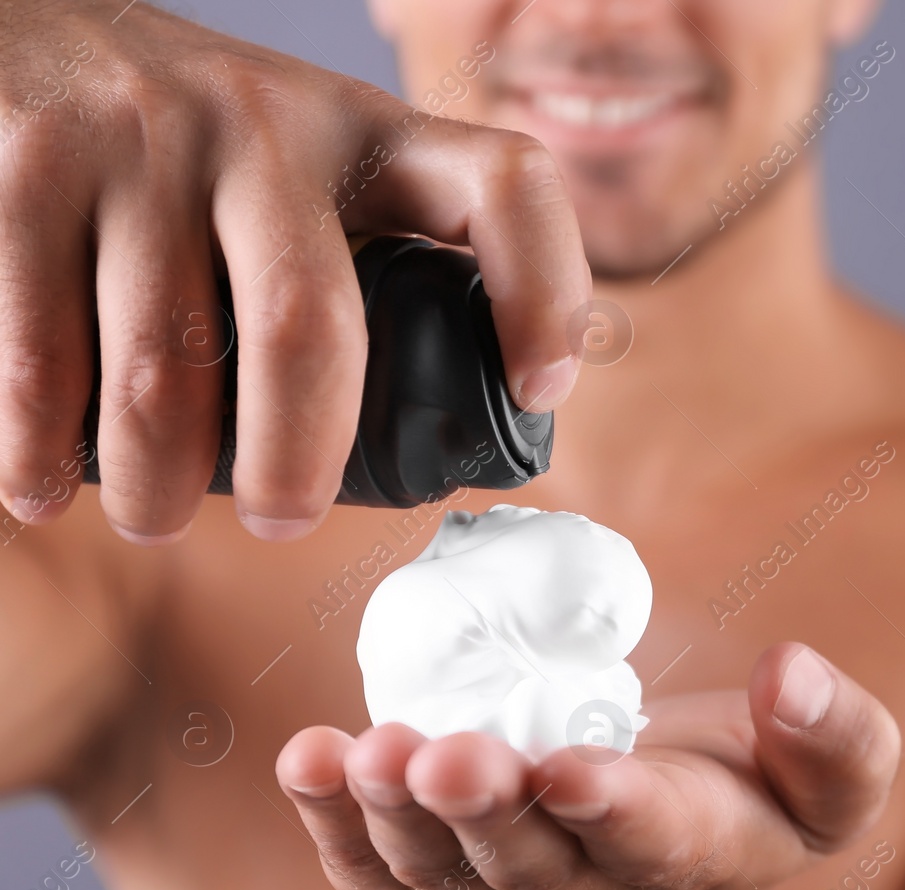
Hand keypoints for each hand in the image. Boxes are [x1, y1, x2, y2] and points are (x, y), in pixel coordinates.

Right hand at [0, 1, 588, 541]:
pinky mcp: (30, 161)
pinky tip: (42, 487)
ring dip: (155, 478)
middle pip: (308, 325)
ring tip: (155, 518)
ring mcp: (145, 138)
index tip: (539, 389)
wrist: (25, 23)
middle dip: (296, 456)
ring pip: (163, 364)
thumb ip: (365, 257)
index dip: (546, 295)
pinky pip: (40, 347)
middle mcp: (269, 123)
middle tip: (285, 518)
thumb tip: (429, 432)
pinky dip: (37, 444)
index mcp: (369, 133)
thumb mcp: (307, 167)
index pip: (503, 185)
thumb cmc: (196, 147)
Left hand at [274, 644, 900, 889]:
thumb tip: (793, 670)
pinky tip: (308, 766)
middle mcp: (583, 887)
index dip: (610, 806)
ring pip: (436, 866)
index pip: (648, 836)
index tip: (574, 771)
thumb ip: (837, 738)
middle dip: (483, 804)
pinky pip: (375, 875)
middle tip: (449, 754)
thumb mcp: (826, 793)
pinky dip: (333, 827)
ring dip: (394, 812)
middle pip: (524, 855)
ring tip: (362, 755)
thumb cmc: (732, 815)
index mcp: (685, 850)